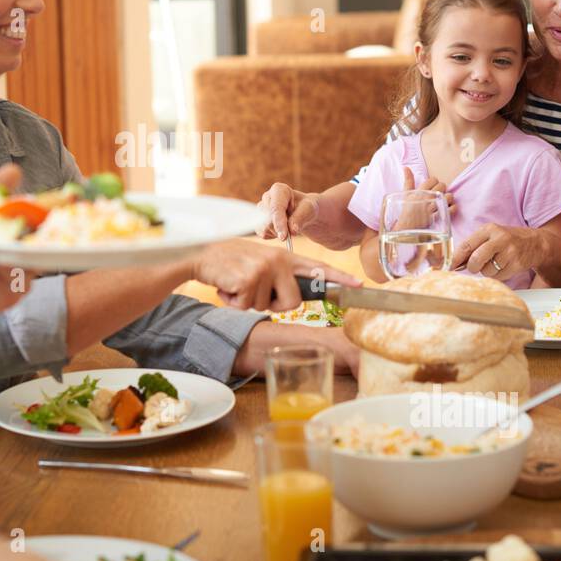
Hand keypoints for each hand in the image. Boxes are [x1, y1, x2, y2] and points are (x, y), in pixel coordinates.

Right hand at [191, 239, 360, 311]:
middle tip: (253, 290)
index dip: (340, 278)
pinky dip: (233, 302)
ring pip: (267, 307)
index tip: (360, 285)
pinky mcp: (249, 278)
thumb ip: (279, 276)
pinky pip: (247, 307)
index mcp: (285, 257)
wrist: (200, 254)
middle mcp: (279, 260)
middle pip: (293, 302)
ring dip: (247, 302)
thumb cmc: (230, 263)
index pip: (318, 268)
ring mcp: (265, 268)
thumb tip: (293, 299)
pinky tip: (227, 285)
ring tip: (236, 283)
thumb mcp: (260, 263)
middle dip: (273, 305)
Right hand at [256, 182, 318, 240]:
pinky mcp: (259, 221)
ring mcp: (261, 209)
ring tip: (289, 226)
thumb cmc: (307, 208)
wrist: (303, 212)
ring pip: (263, 228)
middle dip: (280, 229)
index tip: (284, 237)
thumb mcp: (309, 210)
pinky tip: (282, 229)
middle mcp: (267, 198)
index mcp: (278, 190)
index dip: (279, 223)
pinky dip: (274, 236)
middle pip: (267, 220)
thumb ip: (300, 218)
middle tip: (293, 231)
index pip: (275, 208)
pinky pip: (263, 234)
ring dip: (278, 233)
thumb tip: (292, 231)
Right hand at [400, 166, 456, 215]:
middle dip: (441, 189)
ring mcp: (432, 208)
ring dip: (448, 198)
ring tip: (443, 201)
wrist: (405, 226)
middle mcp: (426, 198)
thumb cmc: (406, 209)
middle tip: (437, 194)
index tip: (432, 188)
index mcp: (419, 191)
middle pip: (442, 186)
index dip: (434, 182)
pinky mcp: (437, 218)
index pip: (433, 179)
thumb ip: (408, 180)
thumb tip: (406, 167)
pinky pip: (451, 210)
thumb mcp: (406, 194)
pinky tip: (449, 207)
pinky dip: (452, 208)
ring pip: (449, 196)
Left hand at [451, 223, 546, 282]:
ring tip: (495, 262)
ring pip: (486, 271)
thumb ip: (473, 245)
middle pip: (475, 260)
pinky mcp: (517, 264)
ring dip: (487, 271)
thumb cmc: (507, 240)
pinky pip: (498, 276)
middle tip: (474, 266)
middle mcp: (499, 239)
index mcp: (489, 229)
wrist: (535, 243)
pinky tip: (504, 266)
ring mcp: (510, 252)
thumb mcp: (490, 235)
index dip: (455, 259)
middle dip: (472, 267)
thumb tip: (453, 262)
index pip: (466, 245)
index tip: (448, 267)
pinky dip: (498, 275)